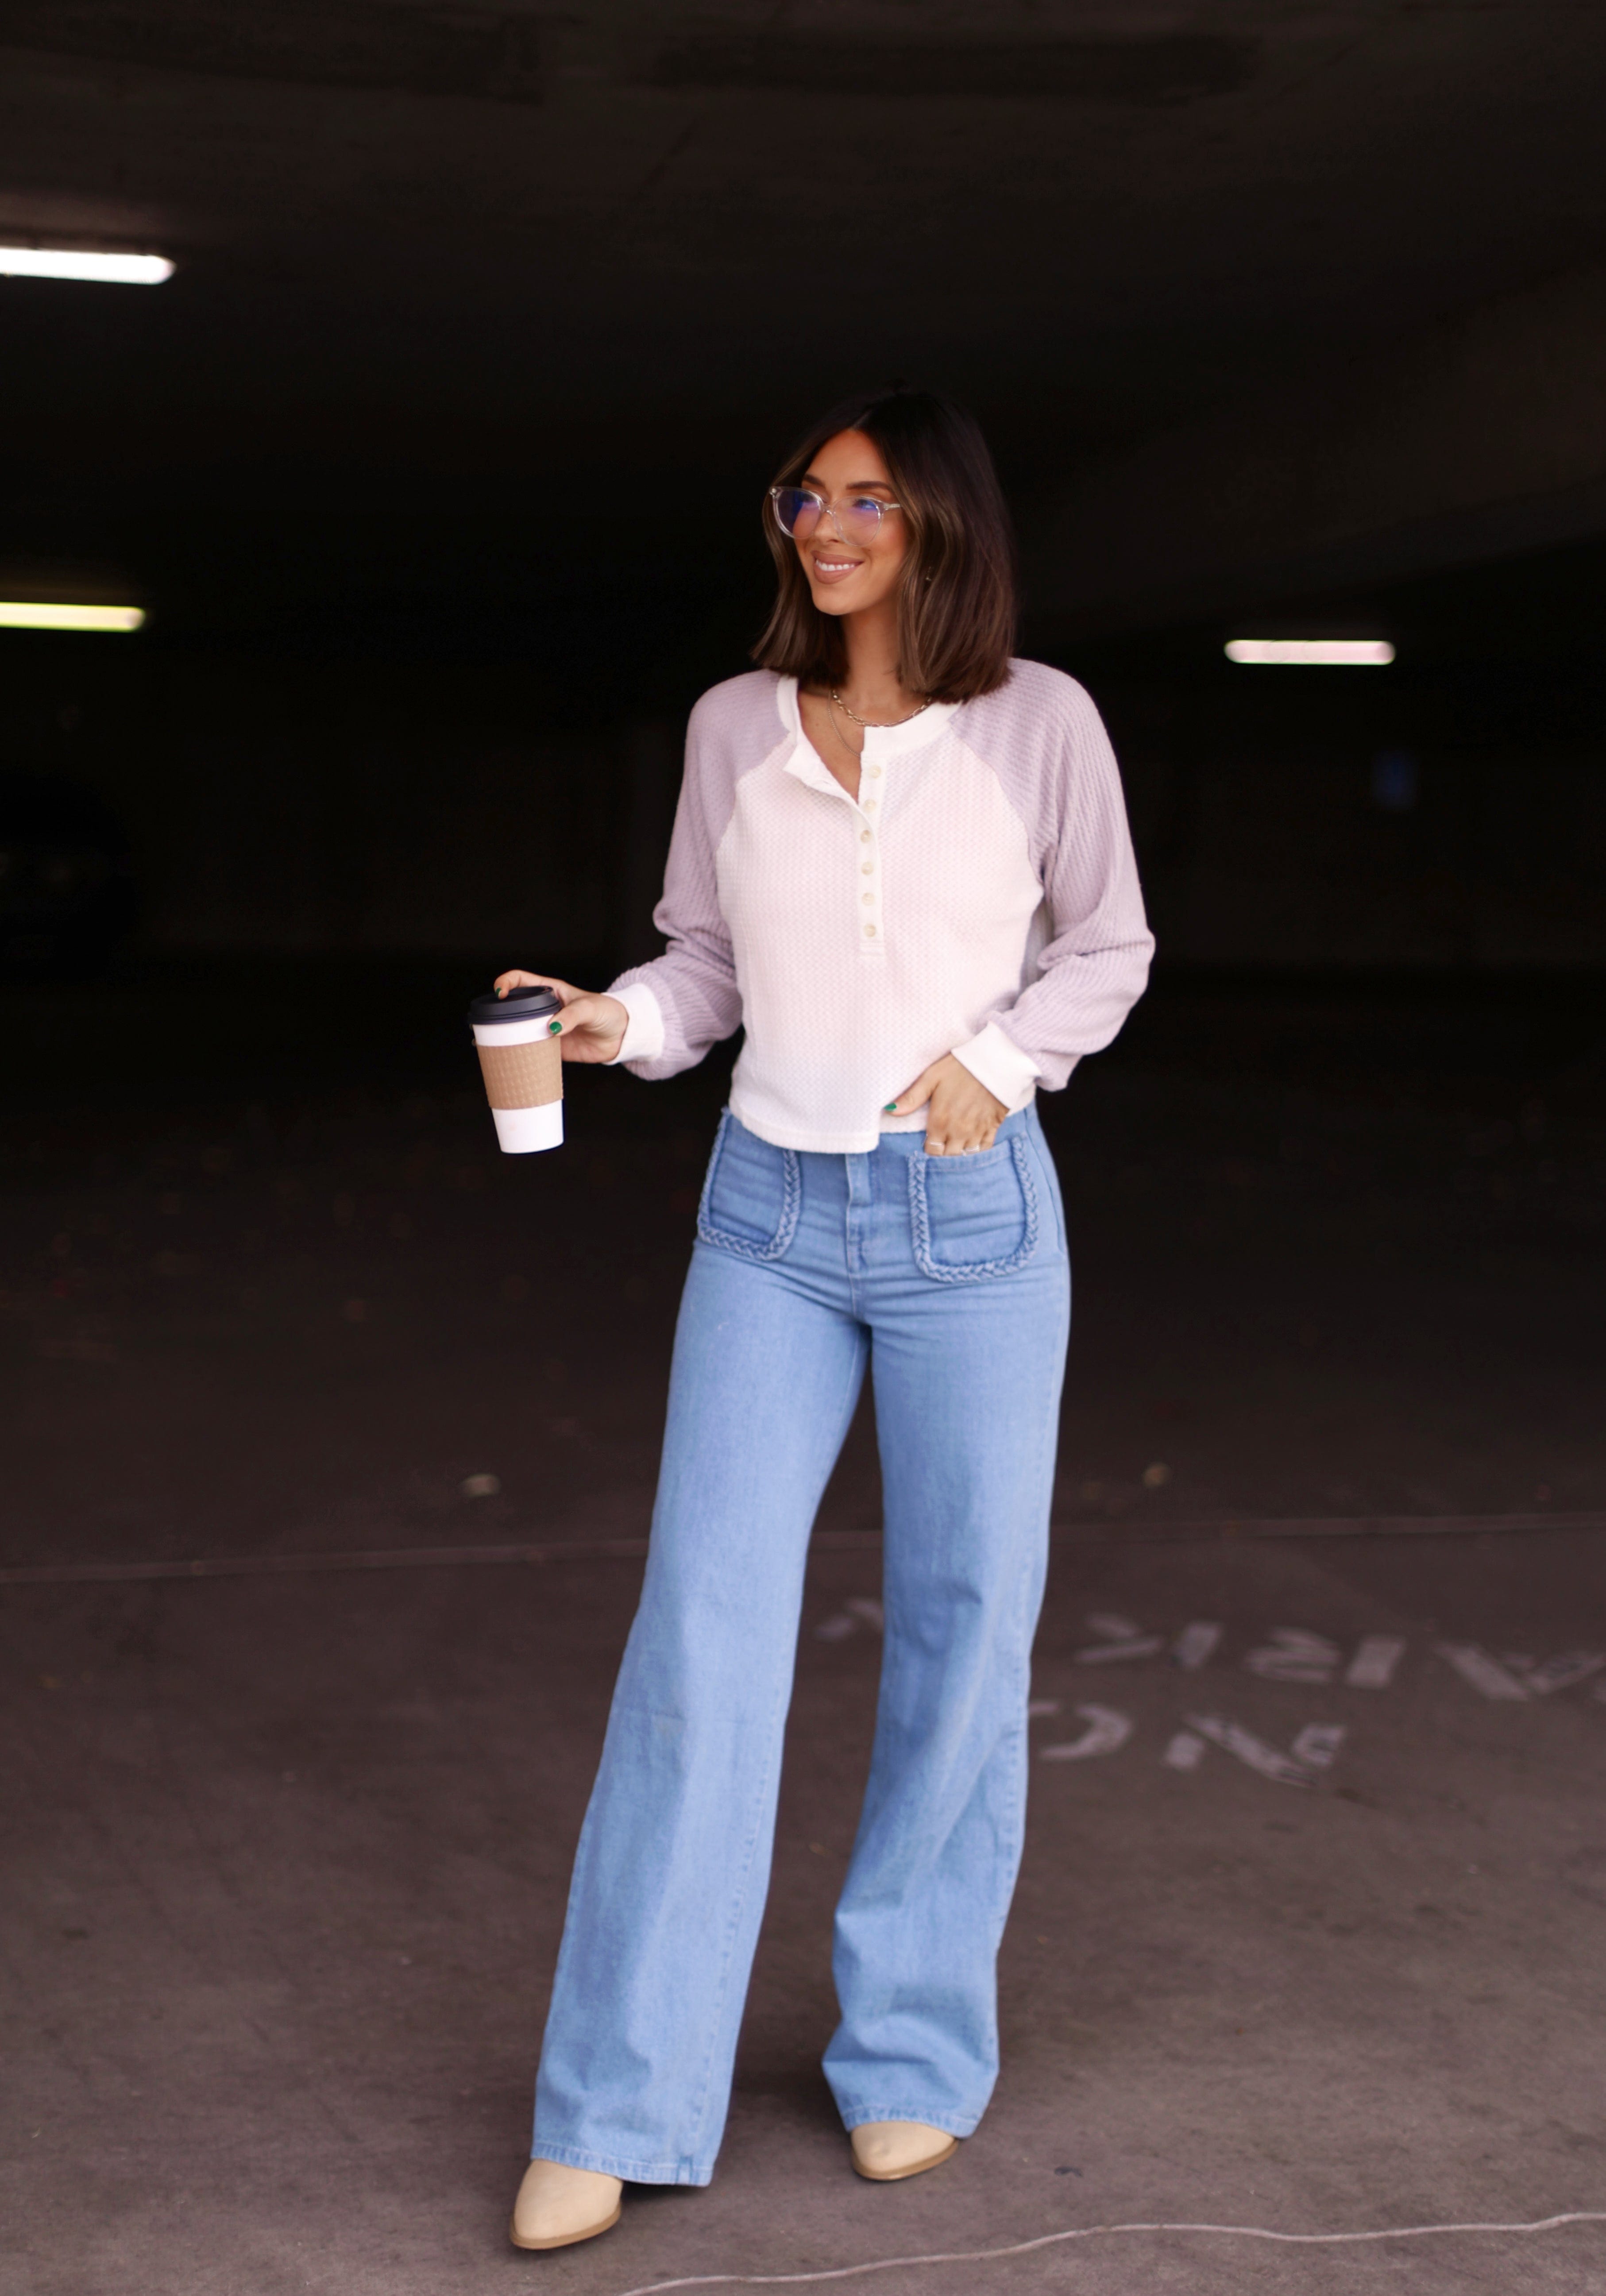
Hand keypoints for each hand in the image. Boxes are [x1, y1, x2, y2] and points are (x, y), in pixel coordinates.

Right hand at [492, 970, 628, 1064]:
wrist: (621, 1036)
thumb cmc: (608, 1012)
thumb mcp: (590, 1008)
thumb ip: (572, 1015)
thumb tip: (552, 1028)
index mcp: (551, 990)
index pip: (521, 980)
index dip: (506, 982)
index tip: (499, 993)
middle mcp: (544, 1009)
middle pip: (514, 1006)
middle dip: (498, 1012)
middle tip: (488, 1022)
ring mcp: (546, 1028)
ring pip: (519, 1030)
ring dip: (505, 1036)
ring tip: (492, 1043)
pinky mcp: (551, 1048)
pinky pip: (531, 1051)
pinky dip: (520, 1055)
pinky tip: (511, 1059)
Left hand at [885, 1054, 1006, 1154]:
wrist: (995, 1061)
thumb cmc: (959, 1067)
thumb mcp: (931, 1077)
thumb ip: (911, 1098)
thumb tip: (889, 1111)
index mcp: (940, 1122)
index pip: (932, 1151)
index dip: (929, 1149)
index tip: (929, 1143)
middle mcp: (958, 1131)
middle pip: (948, 1157)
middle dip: (943, 1154)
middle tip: (941, 1146)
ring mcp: (977, 1131)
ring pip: (966, 1156)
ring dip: (959, 1153)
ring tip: (955, 1146)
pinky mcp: (993, 1127)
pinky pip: (984, 1149)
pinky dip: (978, 1151)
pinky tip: (973, 1146)